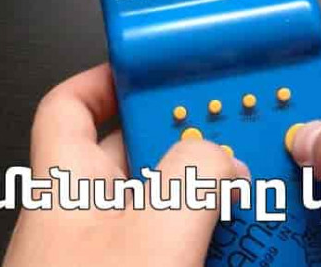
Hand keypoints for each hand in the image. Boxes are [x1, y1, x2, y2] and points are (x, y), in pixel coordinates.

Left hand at [3, 65, 248, 266]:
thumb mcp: (152, 237)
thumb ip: (190, 177)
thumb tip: (219, 154)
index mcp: (67, 186)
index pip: (69, 106)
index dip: (108, 80)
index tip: (156, 71)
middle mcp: (83, 216)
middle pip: (138, 153)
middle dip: (191, 144)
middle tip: (237, 141)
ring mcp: (106, 252)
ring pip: (163, 205)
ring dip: (209, 199)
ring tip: (253, 202)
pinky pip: (173, 244)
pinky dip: (208, 239)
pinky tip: (243, 245)